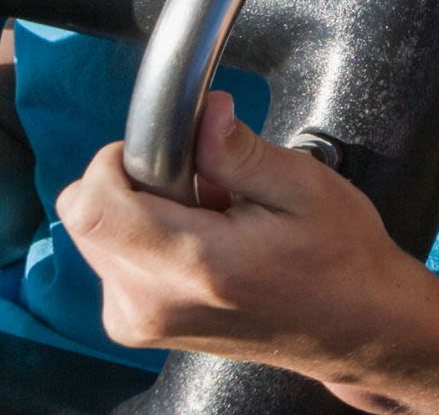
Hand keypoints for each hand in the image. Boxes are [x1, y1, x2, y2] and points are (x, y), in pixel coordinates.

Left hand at [54, 91, 423, 384]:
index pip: (91, 206)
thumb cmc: (339, 259)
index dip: (116, 162)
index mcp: (193, 264)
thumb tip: (205, 112)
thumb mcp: (306, 188)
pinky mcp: (137, 325)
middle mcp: (152, 301)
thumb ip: (241, 151)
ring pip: (94, 235)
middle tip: (204, 189)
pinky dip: (145, 239)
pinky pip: (111, 259)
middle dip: (135, 184)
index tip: (165, 153)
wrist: (353, 326)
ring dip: (142, 212)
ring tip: (210, 219)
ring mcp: (139, 320)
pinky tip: (201, 244)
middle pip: (85, 217)